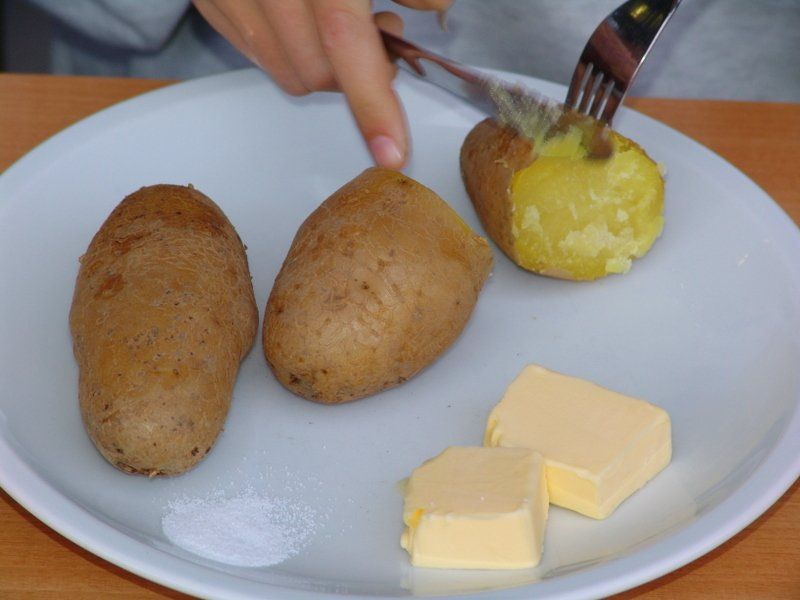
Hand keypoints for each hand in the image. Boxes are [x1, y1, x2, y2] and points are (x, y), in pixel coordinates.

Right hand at [192, 0, 451, 168]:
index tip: (391, 151)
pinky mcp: (207, 0)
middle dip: (357, 71)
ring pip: (287, 71)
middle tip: (384, 31)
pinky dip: (290, 47)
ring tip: (341, 17)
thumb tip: (439, 9)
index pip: (344, 38)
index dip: (372, 102)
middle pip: (316, 70)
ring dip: (324, 62)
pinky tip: (301, 13)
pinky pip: (257, 54)